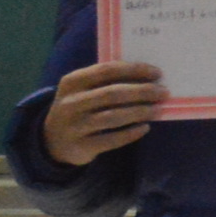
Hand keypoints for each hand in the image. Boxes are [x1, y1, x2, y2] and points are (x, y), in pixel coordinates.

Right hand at [42, 61, 165, 167]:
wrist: (52, 140)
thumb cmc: (78, 108)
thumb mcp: (82, 90)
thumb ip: (106, 82)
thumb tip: (149, 78)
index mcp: (72, 82)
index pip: (107, 70)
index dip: (135, 70)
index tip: (157, 73)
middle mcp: (70, 102)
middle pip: (112, 93)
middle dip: (142, 92)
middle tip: (163, 92)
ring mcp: (74, 125)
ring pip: (113, 117)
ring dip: (140, 112)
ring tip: (158, 110)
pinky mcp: (81, 146)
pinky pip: (112, 139)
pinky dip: (131, 133)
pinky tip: (145, 128)